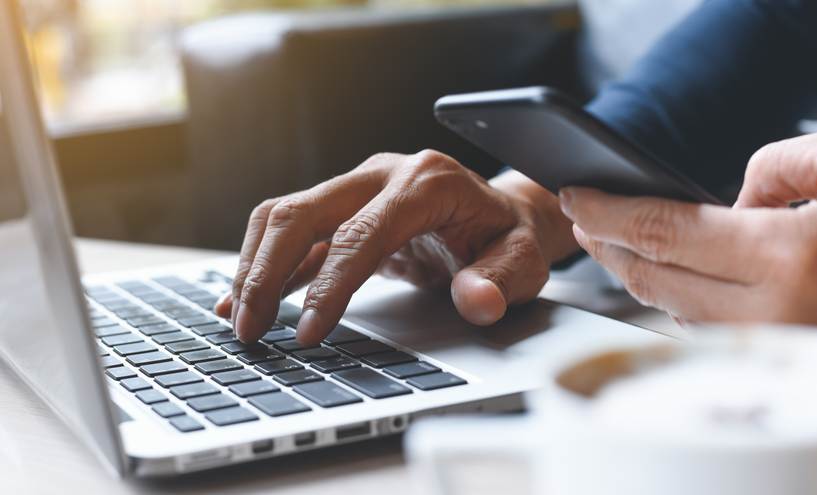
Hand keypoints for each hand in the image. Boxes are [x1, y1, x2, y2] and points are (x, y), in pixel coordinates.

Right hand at [215, 150, 576, 344]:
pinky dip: (264, 264)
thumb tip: (476, 300)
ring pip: (287, 215)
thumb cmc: (509, 236)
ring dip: (254, 265)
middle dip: (266, 271)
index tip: (309, 332)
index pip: (362, 233)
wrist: (503, 214)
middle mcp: (383, 174)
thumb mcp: (522, 259)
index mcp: (426, 182)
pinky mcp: (345, 208)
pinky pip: (294, 232)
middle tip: (249, 329)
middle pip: (304, 211)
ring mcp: (359, 187)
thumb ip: (500, 279)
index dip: (330, 285)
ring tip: (237, 319)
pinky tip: (241, 298)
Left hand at [560, 120, 816, 361]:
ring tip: (616, 241)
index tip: (575, 197)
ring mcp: (773, 347)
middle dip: (607, 244)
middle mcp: (773, 311)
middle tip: (585, 217)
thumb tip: (728, 198)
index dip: (609, 211)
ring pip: (673, 309)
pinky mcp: (779, 365)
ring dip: (636, 273)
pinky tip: (667, 276)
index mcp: (791, 255)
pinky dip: (674, 299)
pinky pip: (706, 330)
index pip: (666, 230)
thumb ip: (777, 161)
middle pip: (653, 277)